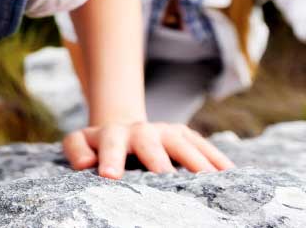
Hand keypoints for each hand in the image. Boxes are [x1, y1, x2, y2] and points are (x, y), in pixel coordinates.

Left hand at [62, 121, 234, 178]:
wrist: (122, 128)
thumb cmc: (99, 146)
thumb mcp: (81, 143)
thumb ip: (77, 150)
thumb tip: (86, 162)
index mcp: (111, 135)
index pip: (108, 144)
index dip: (109, 158)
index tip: (109, 176)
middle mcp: (140, 130)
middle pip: (148, 141)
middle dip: (156, 158)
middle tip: (164, 175)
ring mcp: (165, 131)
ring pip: (180, 141)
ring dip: (194, 158)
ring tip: (207, 179)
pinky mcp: (184, 134)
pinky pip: (202, 145)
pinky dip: (216, 159)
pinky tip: (231, 174)